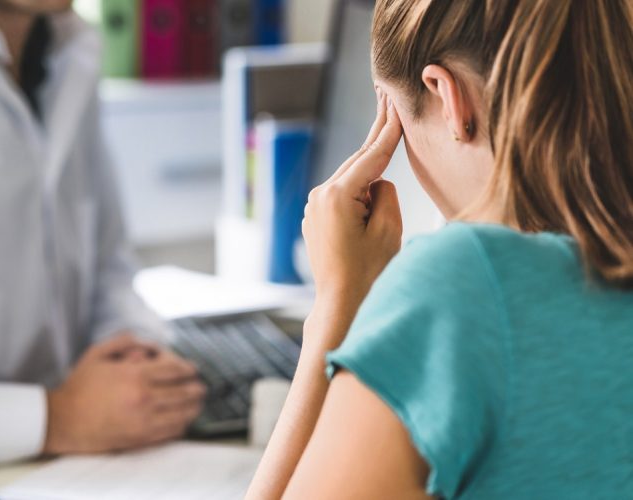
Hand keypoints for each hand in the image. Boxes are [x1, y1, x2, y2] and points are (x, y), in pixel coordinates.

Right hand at [42, 335, 205, 454]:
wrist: (63, 420)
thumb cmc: (79, 386)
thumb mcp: (97, 353)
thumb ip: (124, 341)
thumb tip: (149, 344)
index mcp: (135, 375)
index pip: (174, 370)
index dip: (188, 369)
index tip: (193, 370)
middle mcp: (143, 397)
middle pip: (183, 392)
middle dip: (196, 388)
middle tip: (201, 387)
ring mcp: (144, 420)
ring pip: (182, 413)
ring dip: (194, 407)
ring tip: (197, 403)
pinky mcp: (140, 438)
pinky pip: (170, 432)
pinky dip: (181, 425)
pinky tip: (183, 420)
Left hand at [302, 90, 402, 316]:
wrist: (341, 303)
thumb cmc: (368, 273)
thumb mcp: (388, 230)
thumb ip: (384, 194)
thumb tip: (376, 181)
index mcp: (338, 196)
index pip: (372, 157)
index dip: (389, 131)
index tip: (396, 105)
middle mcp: (321, 196)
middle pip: (357, 160)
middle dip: (377, 134)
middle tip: (387, 99)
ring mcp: (315, 207)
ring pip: (350, 177)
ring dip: (370, 163)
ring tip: (385, 125)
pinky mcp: (316, 217)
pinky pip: (343, 192)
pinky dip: (359, 183)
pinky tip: (372, 172)